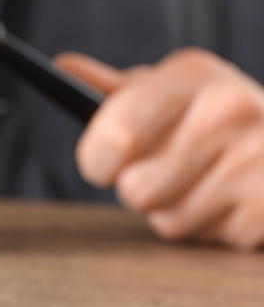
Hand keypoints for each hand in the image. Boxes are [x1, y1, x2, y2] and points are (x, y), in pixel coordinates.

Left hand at [57, 48, 263, 249]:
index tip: (101, 164)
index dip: (96, 160)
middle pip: (136, 188)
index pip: (118, 134)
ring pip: (167, 220)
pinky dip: (211, 228)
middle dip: (137, 188)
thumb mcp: (168, 92)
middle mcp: (229, 109)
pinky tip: (228, 199)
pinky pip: (208, 239)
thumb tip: (62, 68)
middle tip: (162, 171)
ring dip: (173, 211)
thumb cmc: (211, 116)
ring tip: (201, 183)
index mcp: (191, 75)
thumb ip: (113, 90)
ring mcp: (258, 157)